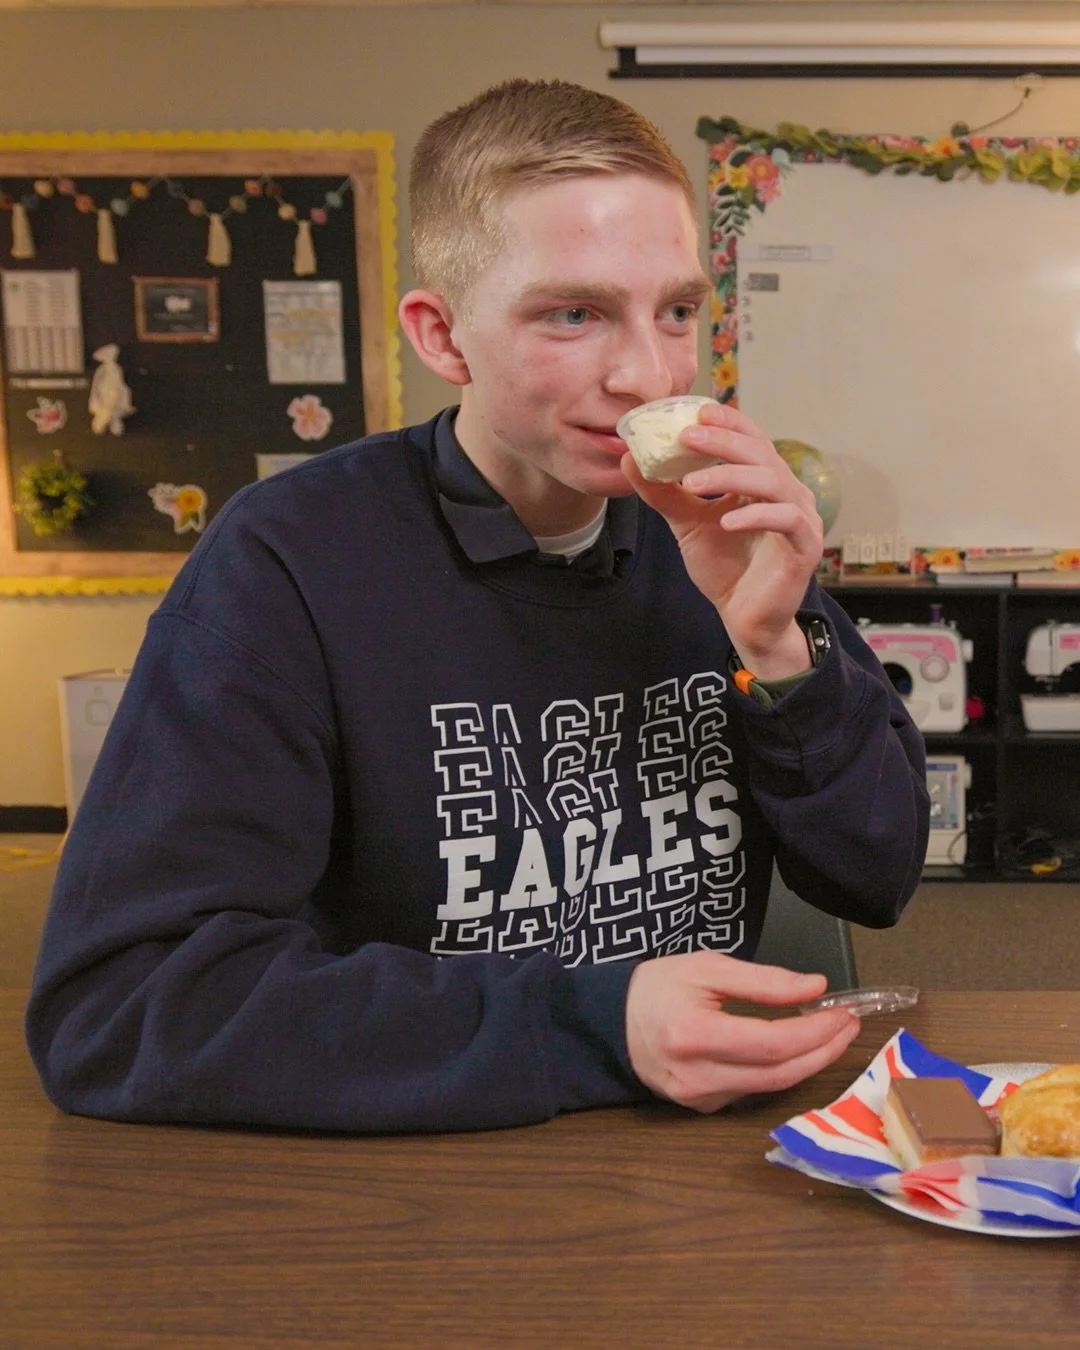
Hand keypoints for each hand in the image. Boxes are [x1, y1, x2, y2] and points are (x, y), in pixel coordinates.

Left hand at [621, 403, 822, 680]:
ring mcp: (801, 517)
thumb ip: (664, 494)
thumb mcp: (687, 525)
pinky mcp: (805, 545)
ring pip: (771, 481)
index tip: (696, 411)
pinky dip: (754, 516)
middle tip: (687, 437)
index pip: (751, 439)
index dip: (728, 423)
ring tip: (692, 484)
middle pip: (760, 452)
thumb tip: (629, 459)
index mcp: (764, 482)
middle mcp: (788, 492)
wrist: (745, 619)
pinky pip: (784, 519)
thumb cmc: (726, 568)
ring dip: (730, 476)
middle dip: (722, 442)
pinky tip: (725, 521)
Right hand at [625, 950, 860, 1112]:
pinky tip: (787, 1050)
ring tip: (827, 1035)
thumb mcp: (707, 967)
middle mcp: (697, 1076)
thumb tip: (816, 988)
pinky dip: (776, 1071)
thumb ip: (763, 980)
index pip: (773, 1043)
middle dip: (822, 1051)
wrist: (611, 1022)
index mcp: (695, 1035)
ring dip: (806, 1063)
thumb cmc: (657, 987)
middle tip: (847, 1026)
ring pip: (770, 1088)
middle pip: (780, 1074)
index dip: (815, 1032)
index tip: (842, 1013)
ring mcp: (698, 1099)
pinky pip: (750, 1091)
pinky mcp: (701, 1108)